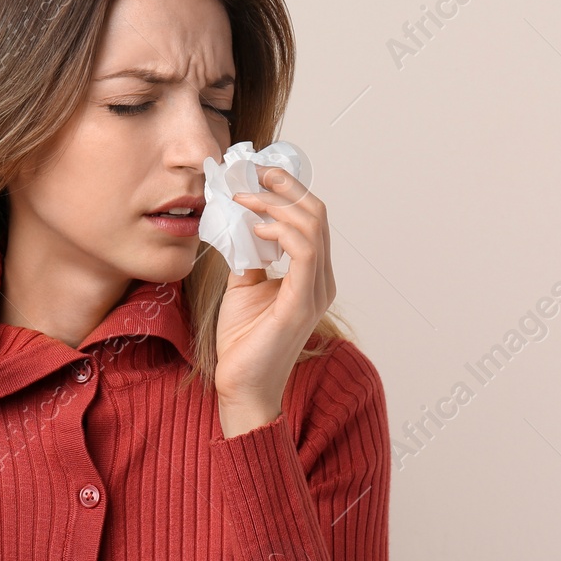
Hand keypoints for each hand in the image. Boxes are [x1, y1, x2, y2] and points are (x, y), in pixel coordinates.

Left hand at [213, 166, 336, 430]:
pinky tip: (258, 228)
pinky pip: (306, 252)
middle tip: (251, 173)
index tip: (255, 174)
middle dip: (284, 187)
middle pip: (315, 214)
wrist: (242, 387)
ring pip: (313, 226)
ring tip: (246, 199)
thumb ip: (249, 256)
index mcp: (311, 275)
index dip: (286, 190)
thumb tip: (239, 224)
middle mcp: (322, 280)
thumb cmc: (244, 343)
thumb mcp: (243, 286)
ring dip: (277, 205)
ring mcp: (316, 291)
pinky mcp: (303, 303)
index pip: (310, 219)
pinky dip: (283, 232)